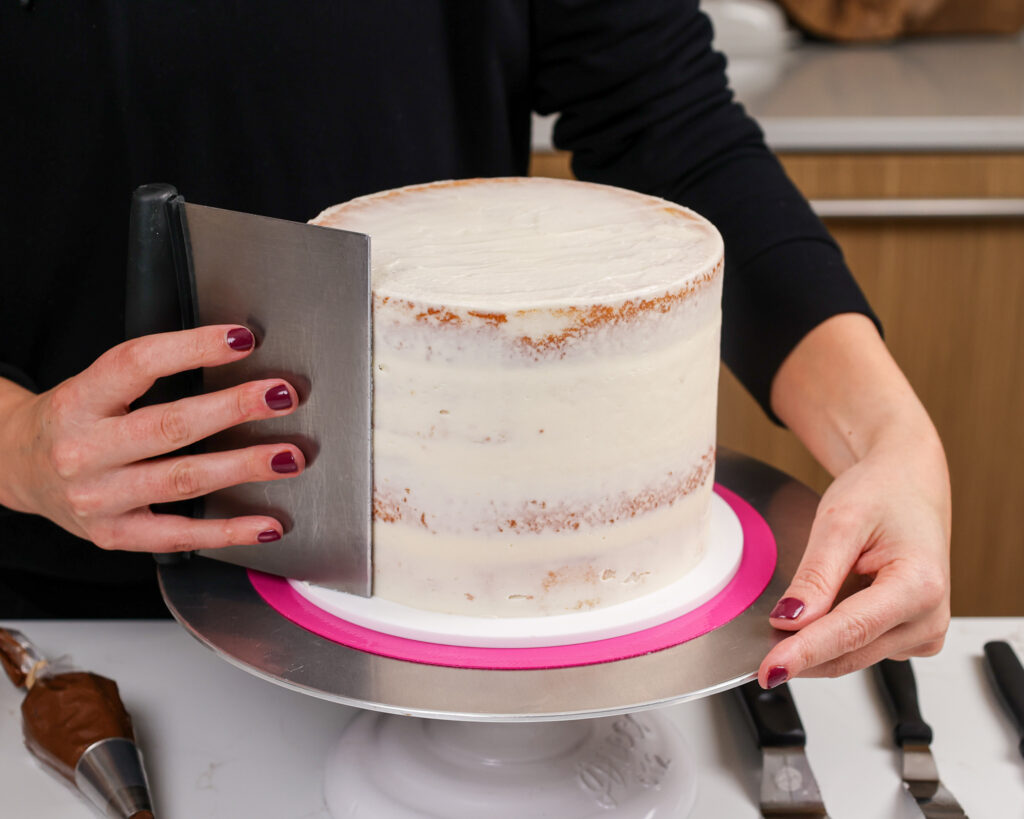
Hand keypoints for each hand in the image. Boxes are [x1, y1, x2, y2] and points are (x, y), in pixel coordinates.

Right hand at [0, 325, 304, 551]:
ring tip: (288, 455)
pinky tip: (268, 523)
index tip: (242, 339)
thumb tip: (233, 351)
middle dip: (233, 408)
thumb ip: (149, 372)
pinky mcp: (115, 536)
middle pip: (169, 426)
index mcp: (79, 401)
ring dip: (243, 467)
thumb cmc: (72, 420)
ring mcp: (98, 499)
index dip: (193, 348)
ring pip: (182, 480)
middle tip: (281, 396)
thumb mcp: (94, 385)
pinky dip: (230, 531)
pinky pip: (180, 534)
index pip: (138, 364)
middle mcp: (84, 451)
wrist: (16, 470)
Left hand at [758, 432, 950, 686]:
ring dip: (816, 643)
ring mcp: (922, 633)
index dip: (805, 652)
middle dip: (801, 652)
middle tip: (757, 649)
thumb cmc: (882, 494)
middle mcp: (929, 618)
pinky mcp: (909, 637)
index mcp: (920, 586)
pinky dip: (831, 635)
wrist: (907, 485)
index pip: (851, 631)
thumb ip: (816, 576)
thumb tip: (789, 619)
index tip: (770, 669)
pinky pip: (859, 647)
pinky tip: (828, 603)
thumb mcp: (839, 522)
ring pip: (851, 655)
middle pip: (850, 652)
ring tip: (803, 602)